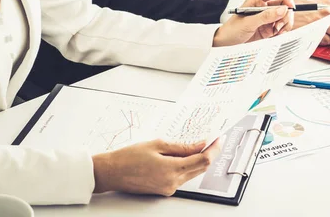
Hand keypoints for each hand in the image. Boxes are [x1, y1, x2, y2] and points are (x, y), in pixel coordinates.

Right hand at [92, 139, 220, 195]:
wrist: (110, 173)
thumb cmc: (128, 157)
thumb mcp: (157, 144)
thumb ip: (182, 146)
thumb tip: (200, 144)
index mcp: (171, 170)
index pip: (203, 160)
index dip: (214, 148)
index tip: (219, 138)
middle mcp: (173, 182)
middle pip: (201, 168)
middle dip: (210, 153)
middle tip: (213, 139)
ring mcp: (169, 188)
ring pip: (192, 173)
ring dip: (198, 159)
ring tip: (199, 144)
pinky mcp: (164, 190)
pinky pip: (182, 177)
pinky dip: (187, 165)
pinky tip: (184, 155)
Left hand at [213, 0, 294, 46]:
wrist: (226, 44)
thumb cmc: (232, 30)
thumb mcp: (248, 22)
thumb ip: (265, 16)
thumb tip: (282, 9)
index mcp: (257, 1)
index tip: (290, 5)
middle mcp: (264, 8)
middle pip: (284, 4)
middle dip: (286, 14)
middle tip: (280, 23)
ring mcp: (267, 19)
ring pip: (285, 17)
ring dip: (285, 23)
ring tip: (277, 31)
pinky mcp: (269, 29)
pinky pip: (282, 27)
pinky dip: (283, 31)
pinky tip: (276, 35)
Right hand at [293, 0, 329, 45]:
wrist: (280, 15)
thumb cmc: (294, 9)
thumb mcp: (313, 1)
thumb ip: (328, 6)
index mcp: (328, 2)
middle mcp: (328, 11)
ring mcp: (323, 23)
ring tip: (326, 34)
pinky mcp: (317, 34)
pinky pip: (329, 41)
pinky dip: (324, 41)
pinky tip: (316, 36)